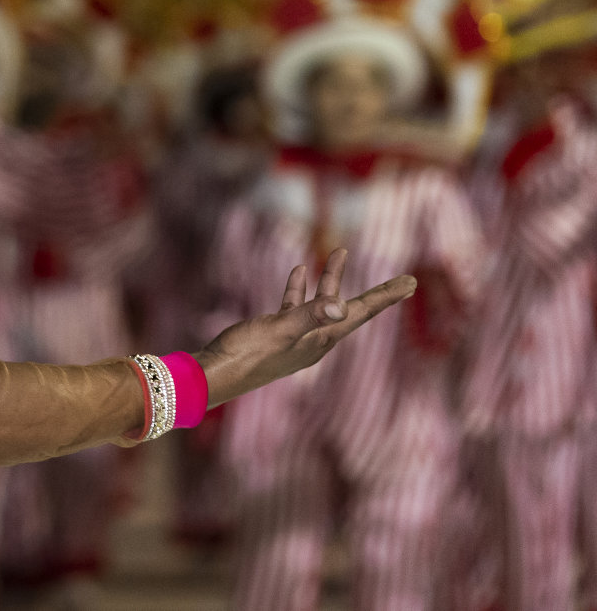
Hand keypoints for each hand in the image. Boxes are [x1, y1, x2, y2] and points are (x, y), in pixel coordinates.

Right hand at [194, 249, 415, 406]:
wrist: (215, 376)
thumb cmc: (247, 355)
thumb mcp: (280, 331)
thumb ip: (308, 316)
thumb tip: (340, 306)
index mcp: (322, 339)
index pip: (361, 312)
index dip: (386, 296)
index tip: (411, 283)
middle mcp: (315, 340)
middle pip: (349, 308)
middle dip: (374, 292)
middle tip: (406, 280)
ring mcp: (296, 337)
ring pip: (322, 303)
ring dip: (331, 279)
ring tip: (341, 253)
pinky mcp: (276, 333)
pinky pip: (296, 305)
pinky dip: (300, 288)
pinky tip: (298, 272)